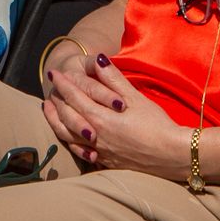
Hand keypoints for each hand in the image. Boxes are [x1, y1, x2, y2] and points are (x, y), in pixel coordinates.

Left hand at [42, 52, 186, 176]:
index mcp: (100, 117)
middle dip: (56, 101)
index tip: (54, 73)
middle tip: (50, 90)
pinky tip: (68, 138)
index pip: (74, 97)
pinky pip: (79, 151)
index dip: (63, 84)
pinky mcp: (105, 161)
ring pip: (67, 135)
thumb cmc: (156, 125)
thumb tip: (99, 59)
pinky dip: (69, 141)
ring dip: (55, 121)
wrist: (170, 155)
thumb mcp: (136, 98)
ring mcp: (98, 150)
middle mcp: (94, 135)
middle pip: (66, 116)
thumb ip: (114, 79)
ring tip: (49, 112)